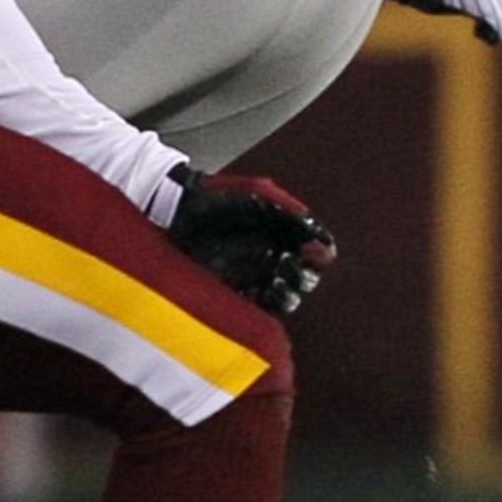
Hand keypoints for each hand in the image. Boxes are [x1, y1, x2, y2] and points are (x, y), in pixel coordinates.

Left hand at [163, 165, 335, 317]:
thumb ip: (289, 210)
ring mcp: (256, 276)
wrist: (179, 209)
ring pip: (288, 298)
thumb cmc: (220, 196)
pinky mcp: (236, 292)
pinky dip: (268, 305)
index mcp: (286, 233)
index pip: (320, 251)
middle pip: (307, 278)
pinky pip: (261, 308)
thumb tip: (319, 239)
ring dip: (289, 294)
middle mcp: (275, 257)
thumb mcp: (259, 194)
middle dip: (304, 275)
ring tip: (277, 283)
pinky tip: (262, 293)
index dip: (322, 254)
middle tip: (288, 264)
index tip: (314, 251)